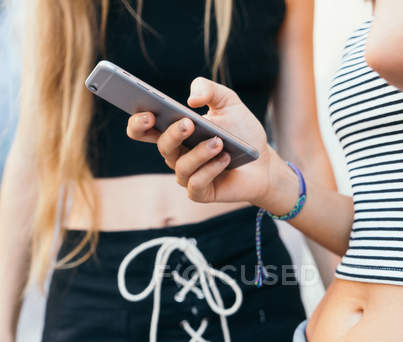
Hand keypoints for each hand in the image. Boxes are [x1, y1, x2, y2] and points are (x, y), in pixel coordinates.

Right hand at [126, 77, 289, 204]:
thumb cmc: (242, 132)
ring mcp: (187, 175)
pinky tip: (225, 158)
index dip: (138, 123)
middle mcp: (176, 154)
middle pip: (162, 146)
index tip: (147, 113)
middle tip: (187, 122)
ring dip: (200, 152)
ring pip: (181, 165)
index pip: (144, 129)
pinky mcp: (200, 192)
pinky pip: (197, 183)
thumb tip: (191, 99)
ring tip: (219, 141)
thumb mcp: (228, 102)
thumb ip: (209, 90)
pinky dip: (210, 169)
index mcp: (175, 132)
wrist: (264, 161)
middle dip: (172, 134)